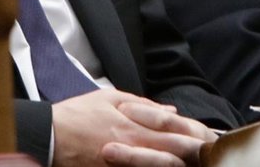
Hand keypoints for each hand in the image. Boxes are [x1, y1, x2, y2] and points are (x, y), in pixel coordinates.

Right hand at [51, 89, 215, 166]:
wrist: (47, 137)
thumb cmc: (76, 115)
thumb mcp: (109, 98)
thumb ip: (142, 105)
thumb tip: (170, 112)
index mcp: (130, 123)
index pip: (170, 128)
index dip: (192, 132)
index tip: (210, 136)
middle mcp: (131, 144)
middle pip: (170, 149)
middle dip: (193, 151)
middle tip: (212, 151)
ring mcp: (123, 163)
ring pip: (159, 165)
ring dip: (179, 163)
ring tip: (196, 161)